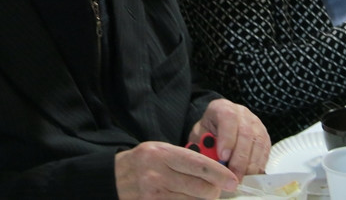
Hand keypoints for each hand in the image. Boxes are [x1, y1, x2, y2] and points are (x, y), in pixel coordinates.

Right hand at [115, 141, 235, 198]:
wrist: (112, 179)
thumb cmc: (142, 163)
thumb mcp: (160, 151)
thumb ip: (185, 158)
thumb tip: (216, 170)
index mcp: (162, 154)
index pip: (199, 164)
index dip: (220, 173)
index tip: (232, 180)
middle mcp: (157, 174)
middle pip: (200, 188)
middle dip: (213, 191)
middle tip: (216, 190)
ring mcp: (154, 194)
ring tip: (200, 194)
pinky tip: (188, 199)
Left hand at [189, 98, 269, 179]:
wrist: (217, 129)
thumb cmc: (207, 134)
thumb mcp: (199, 137)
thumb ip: (203, 147)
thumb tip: (211, 164)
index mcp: (222, 107)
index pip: (228, 117)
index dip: (227, 137)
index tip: (223, 157)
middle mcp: (241, 113)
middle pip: (245, 133)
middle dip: (239, 158)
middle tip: (233, 176)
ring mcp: (255, 123)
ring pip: (258, 142)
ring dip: (250, 164)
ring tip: (240, 178)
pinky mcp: (264, 135)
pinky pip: (265, 150)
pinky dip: (258, 165)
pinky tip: (249, 175)